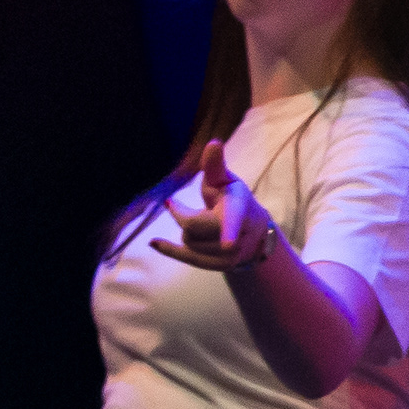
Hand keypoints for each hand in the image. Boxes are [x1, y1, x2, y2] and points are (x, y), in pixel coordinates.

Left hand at [148, 140, 277, 272]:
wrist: (254, 232)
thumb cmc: (233, 199)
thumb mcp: (225, 181)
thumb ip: (215, 165)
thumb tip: (213, 142)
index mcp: (241, 207)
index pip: (233, 217)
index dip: (229, 230)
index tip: (227, 244)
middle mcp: (241, 233)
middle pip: (195, 227)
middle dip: (182, 214)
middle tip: (173, 202)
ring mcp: (233, 253)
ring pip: (189, 242)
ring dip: (186, 231)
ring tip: (198, 223)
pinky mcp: (222, 266)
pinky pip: (188, 258)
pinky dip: (169, 250)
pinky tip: (155, 243)